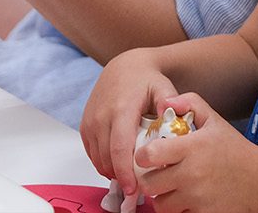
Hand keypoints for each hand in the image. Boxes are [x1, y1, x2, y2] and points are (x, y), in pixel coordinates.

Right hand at [80, 51, 181, 202]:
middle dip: (120, 177)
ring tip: (130, 177)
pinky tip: (118, 165)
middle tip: (137, 190)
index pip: (119, 147)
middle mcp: (101, 115)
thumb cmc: (145, 80)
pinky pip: (91, 153)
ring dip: (112, 171)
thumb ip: (170, 101)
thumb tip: (171, 113)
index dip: (124, 172)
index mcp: (121, 108)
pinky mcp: (85, 125)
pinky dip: (103, 163)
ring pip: (97, 158)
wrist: (124, 67)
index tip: (132, 189)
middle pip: (107, 158)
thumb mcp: (162, 87)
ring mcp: (91, 120)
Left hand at [135, 94, 257, 212]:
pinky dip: (178, 210)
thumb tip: (166, 102)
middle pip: (149, 183)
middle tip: (155, 175)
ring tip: (169, 189)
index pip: (149, 153)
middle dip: (148, 179)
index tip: (146, 156)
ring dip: (161, 197)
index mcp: (191, 148)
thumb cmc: (235, 150)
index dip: (142, 155)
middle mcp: (192, 174)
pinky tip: (183, 200)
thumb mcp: (214, 119)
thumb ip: (189, 103)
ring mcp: (198, 198)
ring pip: (161, 204)